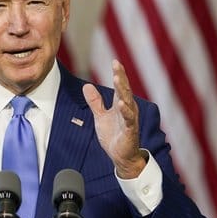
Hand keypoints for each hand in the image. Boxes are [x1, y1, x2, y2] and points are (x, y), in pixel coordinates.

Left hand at [82, 60, 144, 178]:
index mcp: (120, 105)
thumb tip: (87, 86)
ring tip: (118, 79)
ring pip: (127, 102)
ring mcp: (130, 120)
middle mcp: (127, 109)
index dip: (118, 74)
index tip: (115, 61)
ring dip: (123, 91)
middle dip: (121, 78)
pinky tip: (122, 104)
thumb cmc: (113, 135)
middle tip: (117, 66)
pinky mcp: (130, 131)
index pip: (119, 87)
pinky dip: (126, 111)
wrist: (121, 156)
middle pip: (124, 90)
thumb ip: (95, 102)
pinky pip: (129, 120)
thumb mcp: (100, 116)